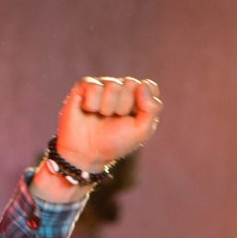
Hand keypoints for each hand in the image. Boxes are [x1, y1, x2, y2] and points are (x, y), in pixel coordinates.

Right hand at [33, 76, 160, 201]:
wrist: (87, 154)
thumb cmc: (115, 142)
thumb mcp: (141, 131)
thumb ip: (152, 108)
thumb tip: (143, 85)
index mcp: (138, 96)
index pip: (149, 86)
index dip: (143, 104)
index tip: (134, 119)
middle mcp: (121, 87)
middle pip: (131, 83)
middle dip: (124, 106)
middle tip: (115, 120)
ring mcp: (103, 85)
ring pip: (113, 86)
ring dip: (107, 108)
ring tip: (101, 117)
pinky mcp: (84, 86)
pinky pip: (94, 88)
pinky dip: (92, 105)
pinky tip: (88, 111)